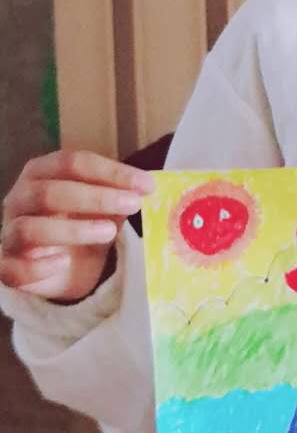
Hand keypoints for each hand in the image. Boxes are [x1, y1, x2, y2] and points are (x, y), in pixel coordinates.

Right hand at [0, 151, 156, 303]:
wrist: (61, 270)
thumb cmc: (79, 227)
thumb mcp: (102, 209)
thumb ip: (117, 196)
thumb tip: (144, 187)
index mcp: (41, 173)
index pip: (71, 163)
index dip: (111, 171)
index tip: (147, 185)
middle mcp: (19, 199)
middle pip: (49, 192)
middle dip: (95, 197)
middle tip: (133, 204)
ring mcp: (9, 234)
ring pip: (30, 229)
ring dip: (73, 230)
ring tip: (109, 233)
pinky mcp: (7, 268)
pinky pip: (13, 268)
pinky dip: (39, 266)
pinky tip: (62, 263)